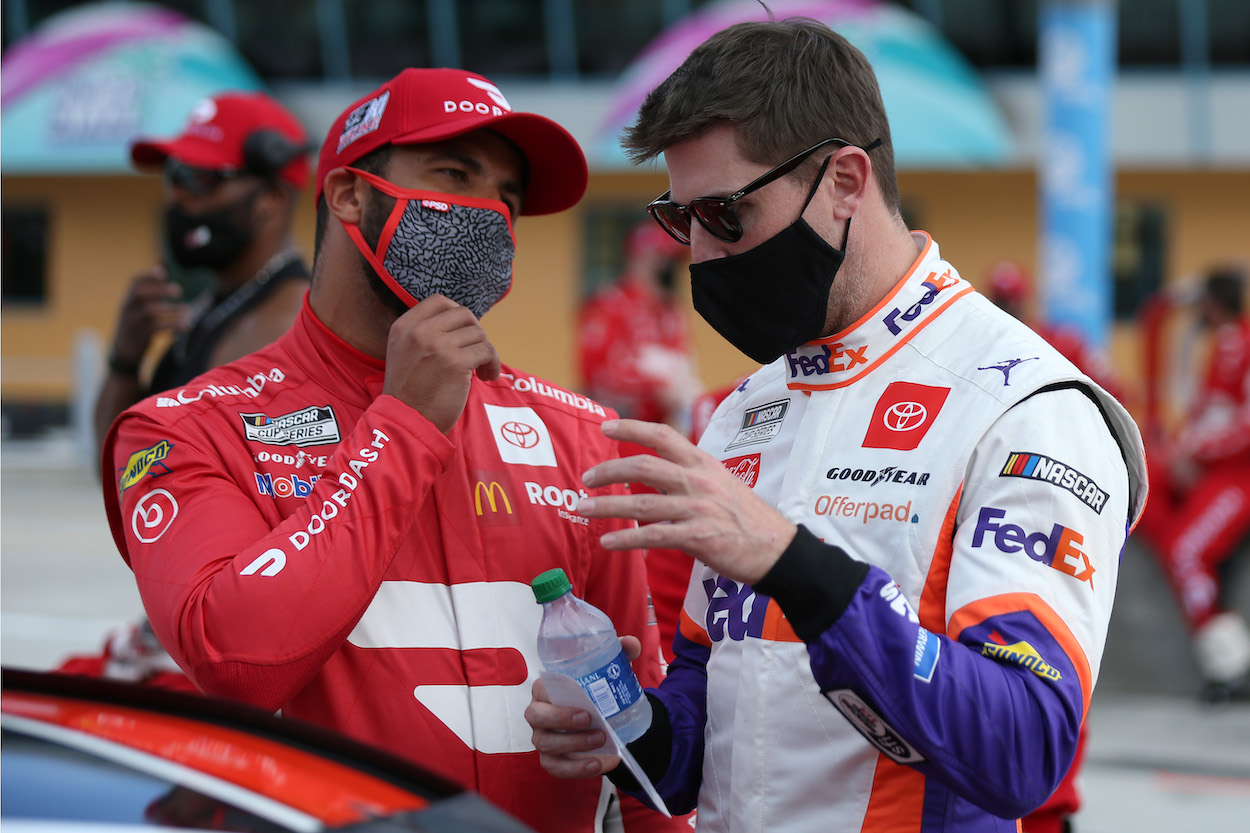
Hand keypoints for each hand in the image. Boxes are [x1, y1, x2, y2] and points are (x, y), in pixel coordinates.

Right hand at [110, 265, 187, 364]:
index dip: (148, 274)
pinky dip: (173, 326)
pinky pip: (157, 328)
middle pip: (140, 293)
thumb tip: (162, 263)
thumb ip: (152, 285)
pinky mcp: (140, 336)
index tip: (164, 272)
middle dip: (160, 290)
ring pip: (150, 311)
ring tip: (187, 310)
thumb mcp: (141, 303)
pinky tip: (187, 326)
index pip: (135, 281)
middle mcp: (128, 308)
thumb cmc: (138, 321)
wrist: (124, 350)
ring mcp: (132, 322)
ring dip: (171, 309)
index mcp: (129, 298)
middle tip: (179, 291)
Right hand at [383, 294, 500, 433]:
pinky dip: (493, 364)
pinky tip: (487, 377)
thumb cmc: (410, 394)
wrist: (406, 423)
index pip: (439, 301)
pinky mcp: (455, 363)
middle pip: (464, 314)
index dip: (458, 314)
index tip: (464, 333)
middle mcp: (419, 332)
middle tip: (476, 353)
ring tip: (482, 371)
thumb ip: (423, 335)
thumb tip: (463, 323)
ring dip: (486, 352)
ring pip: (479, 334)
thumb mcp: (403, 354)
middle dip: (476, 333)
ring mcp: (437, 346)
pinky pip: (487, 351)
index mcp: (404, 327)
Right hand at [526, 635, 640, 778]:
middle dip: (562, 720)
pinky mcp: (551, 759)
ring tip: (602, 740)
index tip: (585, 706)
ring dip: (575, 745)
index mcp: (546, 689)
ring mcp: (542, 738)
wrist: (604, 718)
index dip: (557, 698)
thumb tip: (630, 643)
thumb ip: (619, 653)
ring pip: (546, 745)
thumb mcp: (608, 671)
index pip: (540, 690)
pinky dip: (577, 769)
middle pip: (536, 718)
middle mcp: (538, 713)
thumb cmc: (596, 690)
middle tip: (591, 721)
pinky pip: (557, 768)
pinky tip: (599, 765)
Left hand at [578, 419, 796, 584]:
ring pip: (641, 502)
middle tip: (586, 477)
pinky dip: (626, 538)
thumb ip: (691, 476)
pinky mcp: (698, 537)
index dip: (631, 427)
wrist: (777, 549)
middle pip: (644, 465)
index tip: (605, 426)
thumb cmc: (747, 518)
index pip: (663, 435)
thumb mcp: (721, 483)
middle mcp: (699, 481)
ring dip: (605, 506)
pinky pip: (653, 536)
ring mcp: (698, 508)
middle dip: (609, 469)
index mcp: (703, 463)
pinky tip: (608, 541)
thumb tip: (657, 474)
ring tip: (582, 509)